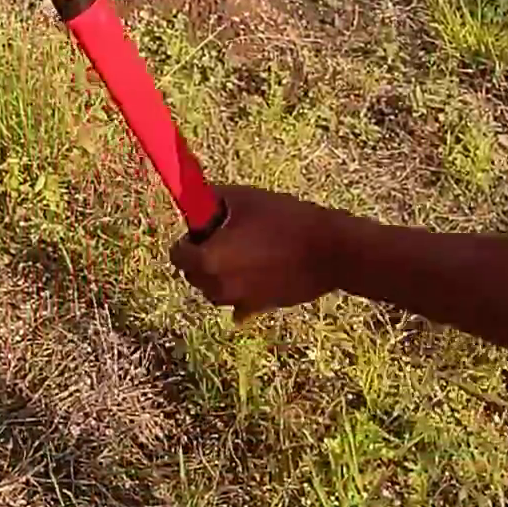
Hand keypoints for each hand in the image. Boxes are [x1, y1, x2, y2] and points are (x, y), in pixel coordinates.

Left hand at [170, 184, 352, 321]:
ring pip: (214, 288)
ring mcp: (239, 302)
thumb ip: (211, 199)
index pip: (177, 254)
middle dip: (201, 256)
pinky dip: (242, 286)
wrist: (330, 251)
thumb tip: (197, 201)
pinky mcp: (259, 308)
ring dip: (220, 273)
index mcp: (207, 260)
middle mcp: (217, 287)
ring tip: (248, 250)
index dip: (190, 238)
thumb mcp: (243, 198)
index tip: (207, 227)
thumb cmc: (284, 220)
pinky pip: (239, 300)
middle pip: (193, 274)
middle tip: (227, 237)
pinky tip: (261, 269)